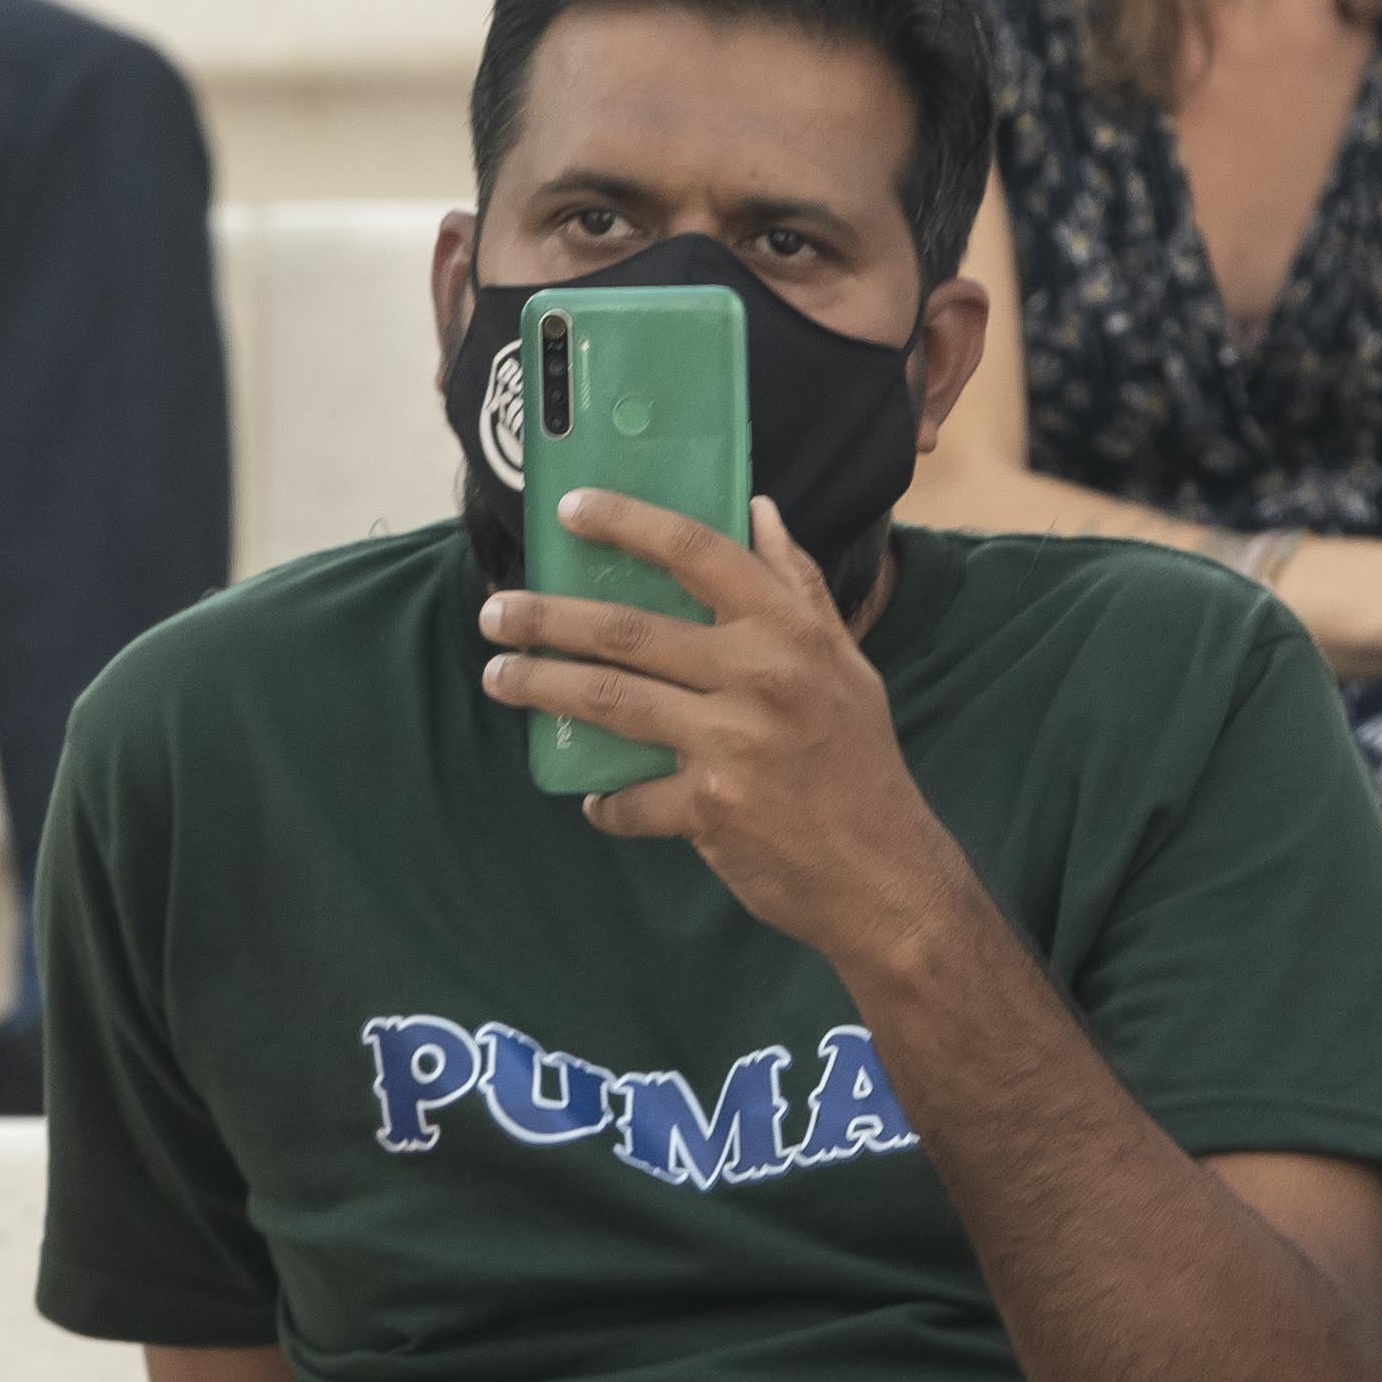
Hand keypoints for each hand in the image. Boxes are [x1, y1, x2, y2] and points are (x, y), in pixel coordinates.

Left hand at [479, 494, 977, 966]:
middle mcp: (760, 676)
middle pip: (628, 629)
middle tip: (496, 612)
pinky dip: (606, 801)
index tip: (571, 508)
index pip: (699, 550)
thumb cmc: (861, 761)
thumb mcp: (845, 663)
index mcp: (789, 630)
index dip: (628, 522)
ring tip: (498, 678)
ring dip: (541, 686)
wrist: (885, 873)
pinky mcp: (711, 808)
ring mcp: (732, 743)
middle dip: (547, 618)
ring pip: (610, 699)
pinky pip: (631, 799)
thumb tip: (760, 510)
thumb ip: (799, 586)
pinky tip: (595, 797)